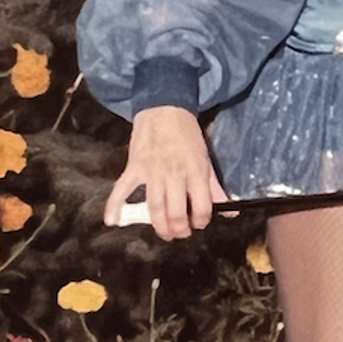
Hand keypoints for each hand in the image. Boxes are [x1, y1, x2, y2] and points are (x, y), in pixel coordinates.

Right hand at [103, 106, 226, 240]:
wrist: (164, 109)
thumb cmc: (188, 134)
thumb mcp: (206, 158)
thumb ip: (215, 187)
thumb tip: (230, 210)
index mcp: (196, 172)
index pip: (202, 207)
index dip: (202, 221)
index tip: (199, 222)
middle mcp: (174, 175)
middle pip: (176, 213)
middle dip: (180, 230)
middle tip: (181, 233)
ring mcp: (151, 172)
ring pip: (154, 208)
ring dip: (160, 226)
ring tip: (165, 233)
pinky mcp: (134, 168)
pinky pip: (122, 190)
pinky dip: (114, 206)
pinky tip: (113, 221)